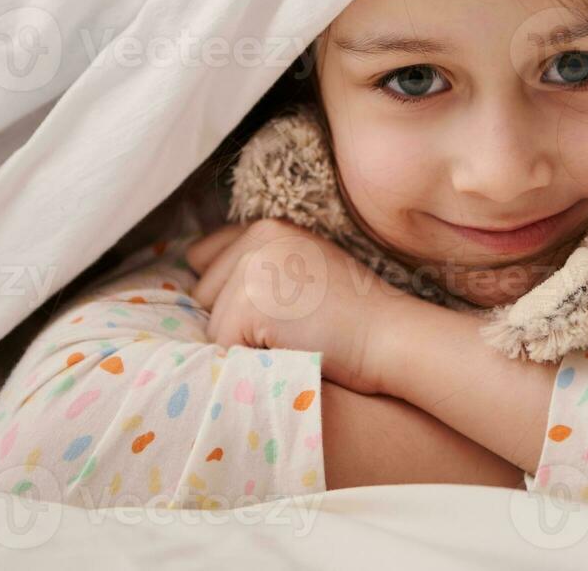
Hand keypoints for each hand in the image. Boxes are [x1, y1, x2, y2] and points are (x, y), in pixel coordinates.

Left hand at [187, 218, 405, 394]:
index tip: (264, 310)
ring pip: (210, 324)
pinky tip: (286, 352)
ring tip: (289, 339)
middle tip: (285, 327)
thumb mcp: (304, 269)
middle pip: (202, 294)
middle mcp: (258, 237)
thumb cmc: (353, 316)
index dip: (224, 293)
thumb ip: (260, 267)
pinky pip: (222, 347)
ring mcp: (253, 266)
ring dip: (239, 342)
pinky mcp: (251, 300)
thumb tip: (197, 291)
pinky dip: (247, 361)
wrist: (390, 336)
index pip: (205, 258)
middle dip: (229, 319)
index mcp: (268, 226)